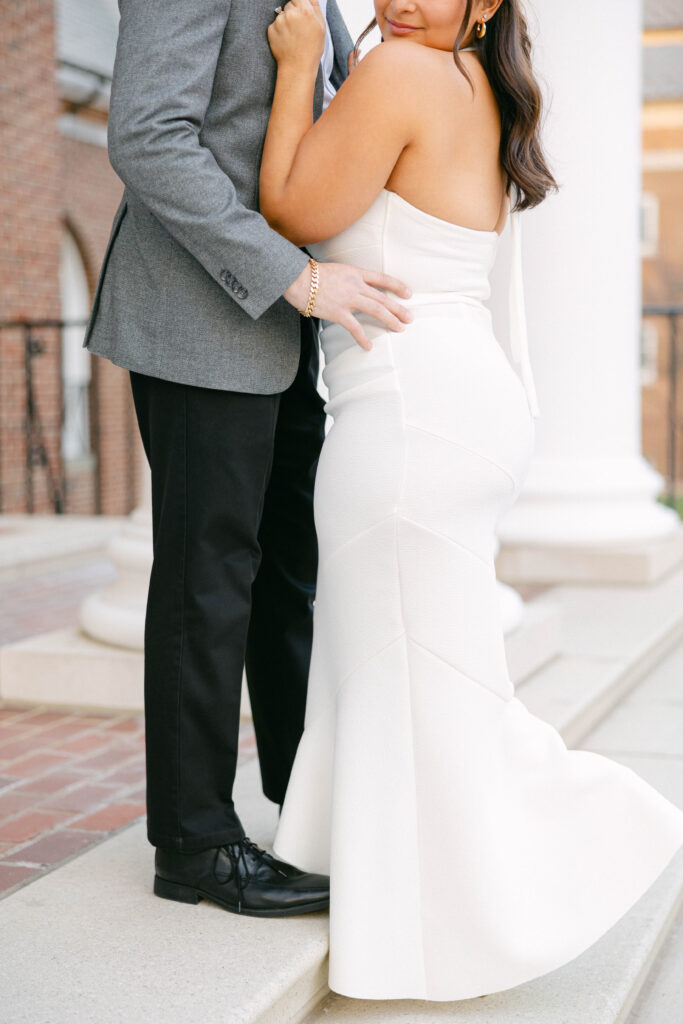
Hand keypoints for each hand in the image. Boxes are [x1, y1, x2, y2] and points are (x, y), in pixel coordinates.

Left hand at [268, 0, 325, 69]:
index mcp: (304, 10)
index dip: (300, 4)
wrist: (297, 68)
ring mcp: (279, 21)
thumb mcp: (321, 27)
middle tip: (299, 29)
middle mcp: (290, 13)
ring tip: (293, 37)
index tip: (301, 11)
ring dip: (286, 22)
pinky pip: (275, 25)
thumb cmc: (312, 50)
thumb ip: (315, 7)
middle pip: (289, 5)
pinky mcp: (271, 29)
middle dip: (293, 13)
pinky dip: (279, 31)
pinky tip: (286, 40)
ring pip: (282, 15)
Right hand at [283, 262, 412, 350]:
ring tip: (400, 328)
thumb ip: (349, 279)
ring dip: (390, 320)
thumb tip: (358, 290)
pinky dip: (363, 338)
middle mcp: (355, 285)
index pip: (382, 278)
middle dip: (398, 308)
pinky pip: (355, 328)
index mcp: (355, 273)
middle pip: (383, 298)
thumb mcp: (336, 270)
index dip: (397, 286)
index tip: (409, 293)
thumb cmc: (312, 275)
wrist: (296, 279)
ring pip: (376, 310)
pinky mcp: (338, 313)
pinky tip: (370, 346)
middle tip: (410, 318)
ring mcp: (348, 299)